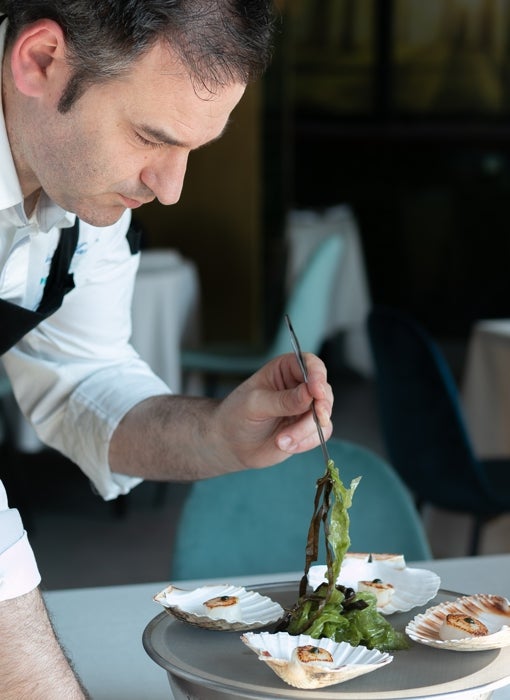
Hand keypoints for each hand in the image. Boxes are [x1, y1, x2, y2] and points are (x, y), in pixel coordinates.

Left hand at [215, 352, 333, 468]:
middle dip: (321, 407)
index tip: (317, 391)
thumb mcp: (256, 404)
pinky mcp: (307, 428)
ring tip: (281, 441)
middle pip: (324, 390)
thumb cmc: (237, 415)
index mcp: (285, 369)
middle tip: (318, 418)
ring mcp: (305, 408)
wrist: (231, 444)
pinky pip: (321, 434)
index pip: (310, 364)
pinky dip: (306, 441)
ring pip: (324, 415)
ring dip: (306, 430)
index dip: (317, 376)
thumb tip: (310, 394)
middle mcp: (299, 386)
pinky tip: (286, 445)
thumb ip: (283, 400)